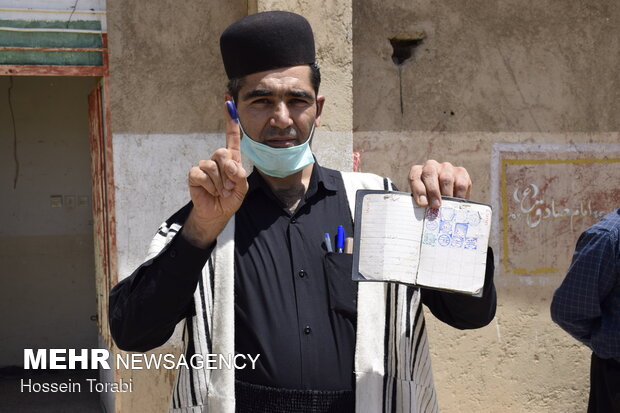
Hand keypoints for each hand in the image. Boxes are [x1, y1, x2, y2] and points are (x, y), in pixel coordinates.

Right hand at [182, 102, 248, 246]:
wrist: (218, 212)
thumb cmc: (231, 198)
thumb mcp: (242, 187)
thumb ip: (239, 175)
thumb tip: (229, 165)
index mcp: (232, 158)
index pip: (232, 136)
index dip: (230, 119)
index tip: (228, 100)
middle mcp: (217, 159)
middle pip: (221, 152)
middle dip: (228, 172)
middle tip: (228, 186)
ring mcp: (204, 165)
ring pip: (212, 166)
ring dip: (219, 183)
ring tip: (220, 191)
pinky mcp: (194, 174)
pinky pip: (201, 174)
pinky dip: (209, 186)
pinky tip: (210, 191)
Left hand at [408, 160, 470, 207]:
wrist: (447, 199)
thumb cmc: (430, 201)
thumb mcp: (423, 201)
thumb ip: (422, 203)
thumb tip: (425, 207)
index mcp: (417, 172)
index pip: (414, 177)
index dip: (418, 190)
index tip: (423, 204)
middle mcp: (430, 166)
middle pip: (429, 173)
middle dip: (432, 191)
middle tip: (435, 205)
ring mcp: (446, 167)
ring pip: (446, 178)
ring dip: (446, 194)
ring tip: (447, 206)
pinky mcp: (461, 172)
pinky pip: (461, 183)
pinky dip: (459, 195)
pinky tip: (457, 203)